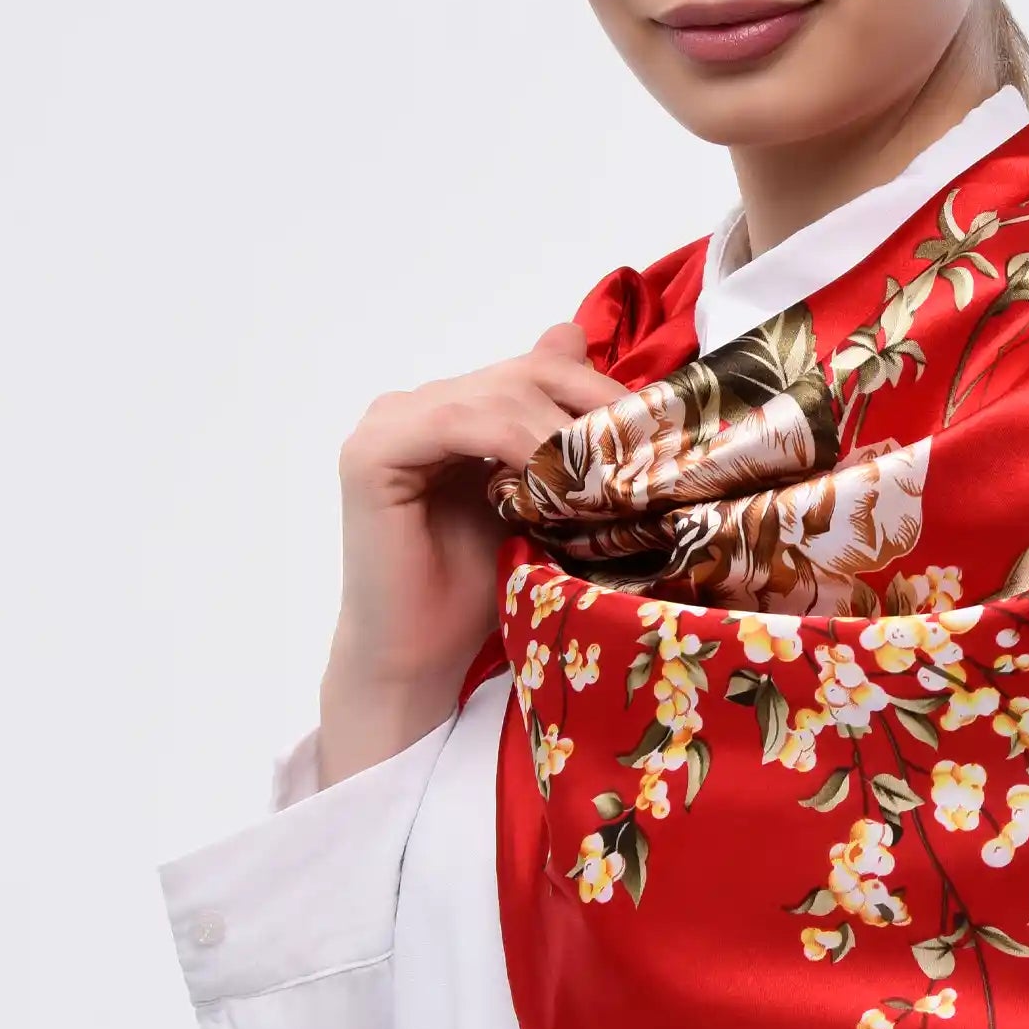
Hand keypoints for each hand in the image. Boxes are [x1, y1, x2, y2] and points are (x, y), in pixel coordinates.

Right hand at [316, 320, 627, 783]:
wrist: (422, 662)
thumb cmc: (478, 594)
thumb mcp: (541, 507)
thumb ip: (558, 445)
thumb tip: (600, 366)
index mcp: (453, 410)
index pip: (540, 368)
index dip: (602, 393)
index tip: (657, 431)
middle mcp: (416, 405)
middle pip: (526, 373)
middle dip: (594, 410)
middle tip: (644, 454)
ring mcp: (389, 423)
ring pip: (501, 393)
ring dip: (563, 435)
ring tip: (609, 479)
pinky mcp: (372, 452)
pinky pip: (460, 422)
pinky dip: (518, 445)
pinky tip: (554, 486)